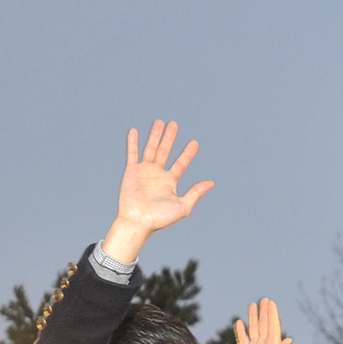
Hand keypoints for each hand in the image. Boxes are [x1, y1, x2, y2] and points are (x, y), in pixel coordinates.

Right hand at [101, 120, 212, 264]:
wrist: (139, 222)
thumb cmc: (160, 218)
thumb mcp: (183, 206)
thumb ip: (196, 193)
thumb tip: (211, 183)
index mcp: (169, 182)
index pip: (181, 163)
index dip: (188, 153)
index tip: (195, 142)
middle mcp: (157, 174)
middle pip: (165, 151)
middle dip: (170, 138)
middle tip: (174, 124)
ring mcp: (144, 171)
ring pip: (150, 149)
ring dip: (154, 135)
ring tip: (159, 121)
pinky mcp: (131, 171)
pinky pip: (132, 153)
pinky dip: (133, 142)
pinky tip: (135, 131)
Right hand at [236, 299, 293, 343]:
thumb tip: (289, 340)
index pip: (272, 326)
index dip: (272, 314)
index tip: (271, 303)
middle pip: (263, 324)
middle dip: (263, 312)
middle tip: (263, 299)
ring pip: (253, 329)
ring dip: (252, 317)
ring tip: (252, 305)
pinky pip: (243, 340)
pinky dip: (240, 331)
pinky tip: (239, 322)